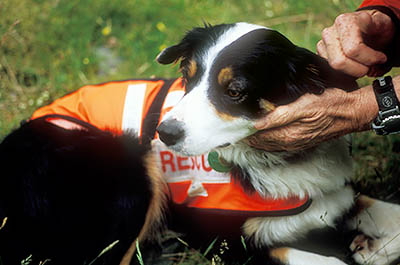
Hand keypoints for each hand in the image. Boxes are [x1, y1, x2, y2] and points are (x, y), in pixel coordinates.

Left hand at [246, 87, 376, 151]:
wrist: (352, 113)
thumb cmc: (329, 105)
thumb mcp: (303, 107)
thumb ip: (279, 116)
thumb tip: (257, 124)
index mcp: (287, 135)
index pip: (257, 137)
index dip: (243, 133)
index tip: (231, 127)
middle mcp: (289, 143)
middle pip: (261, 143)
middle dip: (246, 137)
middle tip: (233, 129)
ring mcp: (296, 143)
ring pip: (269, 144)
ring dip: (256, 139)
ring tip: (244, 131)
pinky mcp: (302, 141)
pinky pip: (279, 144)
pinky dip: (268, 140)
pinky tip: (264, 133)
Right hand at [317, 10, 394, 77]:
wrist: (364, 27)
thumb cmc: (375, 27)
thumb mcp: (383, 26)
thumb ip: (379, 42)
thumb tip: (373, 63)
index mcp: (344, 22)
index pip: (353, 49)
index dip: (369, 58)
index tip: (381, 59)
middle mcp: (329, 33)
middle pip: (339, 62)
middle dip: (358, 69)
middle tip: (370, 67)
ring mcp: (322, 44)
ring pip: (333, 69)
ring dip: (351, 73)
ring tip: (362, 66)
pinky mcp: (320, 55)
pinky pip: (330, 72)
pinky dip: (344, 74)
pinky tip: (354, 67)